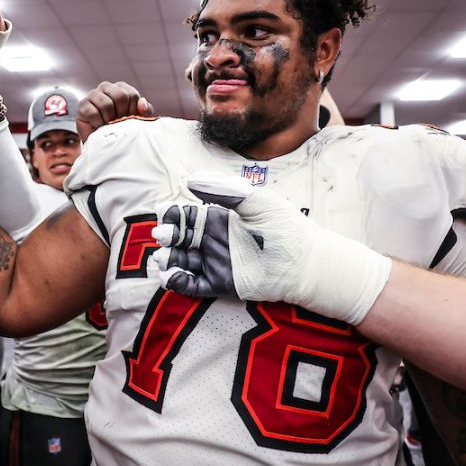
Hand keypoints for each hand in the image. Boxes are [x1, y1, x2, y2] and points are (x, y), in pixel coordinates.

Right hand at [77, 81, 154, 141]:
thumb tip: (143, 104)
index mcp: (121, 87)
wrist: (102, 143)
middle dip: (122, 114)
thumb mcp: (137, 119)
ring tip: (108, 125)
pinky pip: (93, 113)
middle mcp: (106, 87)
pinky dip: (98, 123)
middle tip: (118, 122)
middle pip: (120, 96)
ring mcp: (93, 94)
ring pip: (106, 104)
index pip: (132, 95)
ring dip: (109, 119)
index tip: (129, 119)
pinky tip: (98, 126)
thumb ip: (145, 110)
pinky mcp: (82, 105)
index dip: (132, 111)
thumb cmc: (120, 128)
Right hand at [150, 173, 390, 324]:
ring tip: (162, 259)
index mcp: (221, 218)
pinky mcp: (222, 284)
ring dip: (169, 259)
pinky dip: (179, 282)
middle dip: (168, 237)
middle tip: (162, 236)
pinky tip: (171, 276)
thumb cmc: (284, 227)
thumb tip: (190, 180)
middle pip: (181, 238)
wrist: (304, 262)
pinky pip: (194, 285)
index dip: (174, 215)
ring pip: (183, 261)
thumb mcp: (256, 201)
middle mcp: (215, 240)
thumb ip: (224, 190)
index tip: (164, 213)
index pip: (188, 216)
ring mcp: (217, 263)